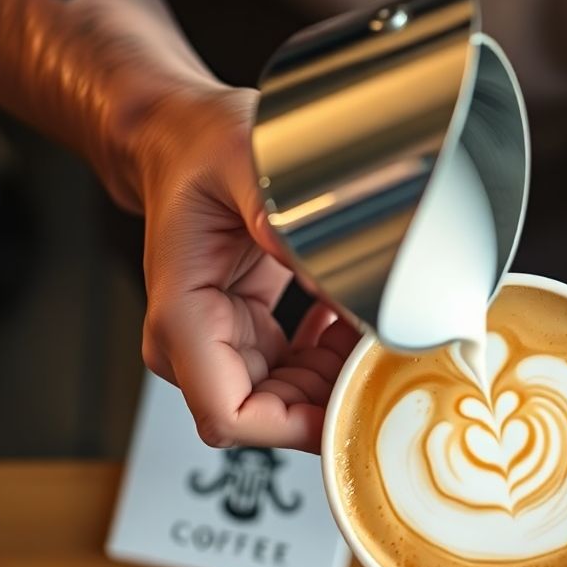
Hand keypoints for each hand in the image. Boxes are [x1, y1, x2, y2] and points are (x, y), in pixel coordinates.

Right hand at [133, 84, 359, 451]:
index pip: (231, 415)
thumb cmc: (199, 149)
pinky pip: (295, 371)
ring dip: (336, 375)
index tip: (351, 404)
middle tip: (385, 359)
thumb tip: (327, 264)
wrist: (181, 139)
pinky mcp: (244, 332)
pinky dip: (331, 355)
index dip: (294, 427)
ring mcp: (219, 341)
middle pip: (268, 415)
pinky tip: (350, 319)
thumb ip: (278, 215)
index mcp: (182, 316)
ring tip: (373, 328)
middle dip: (329, 398)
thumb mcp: (242, 165)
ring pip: (289, 398)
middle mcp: (192, 341)